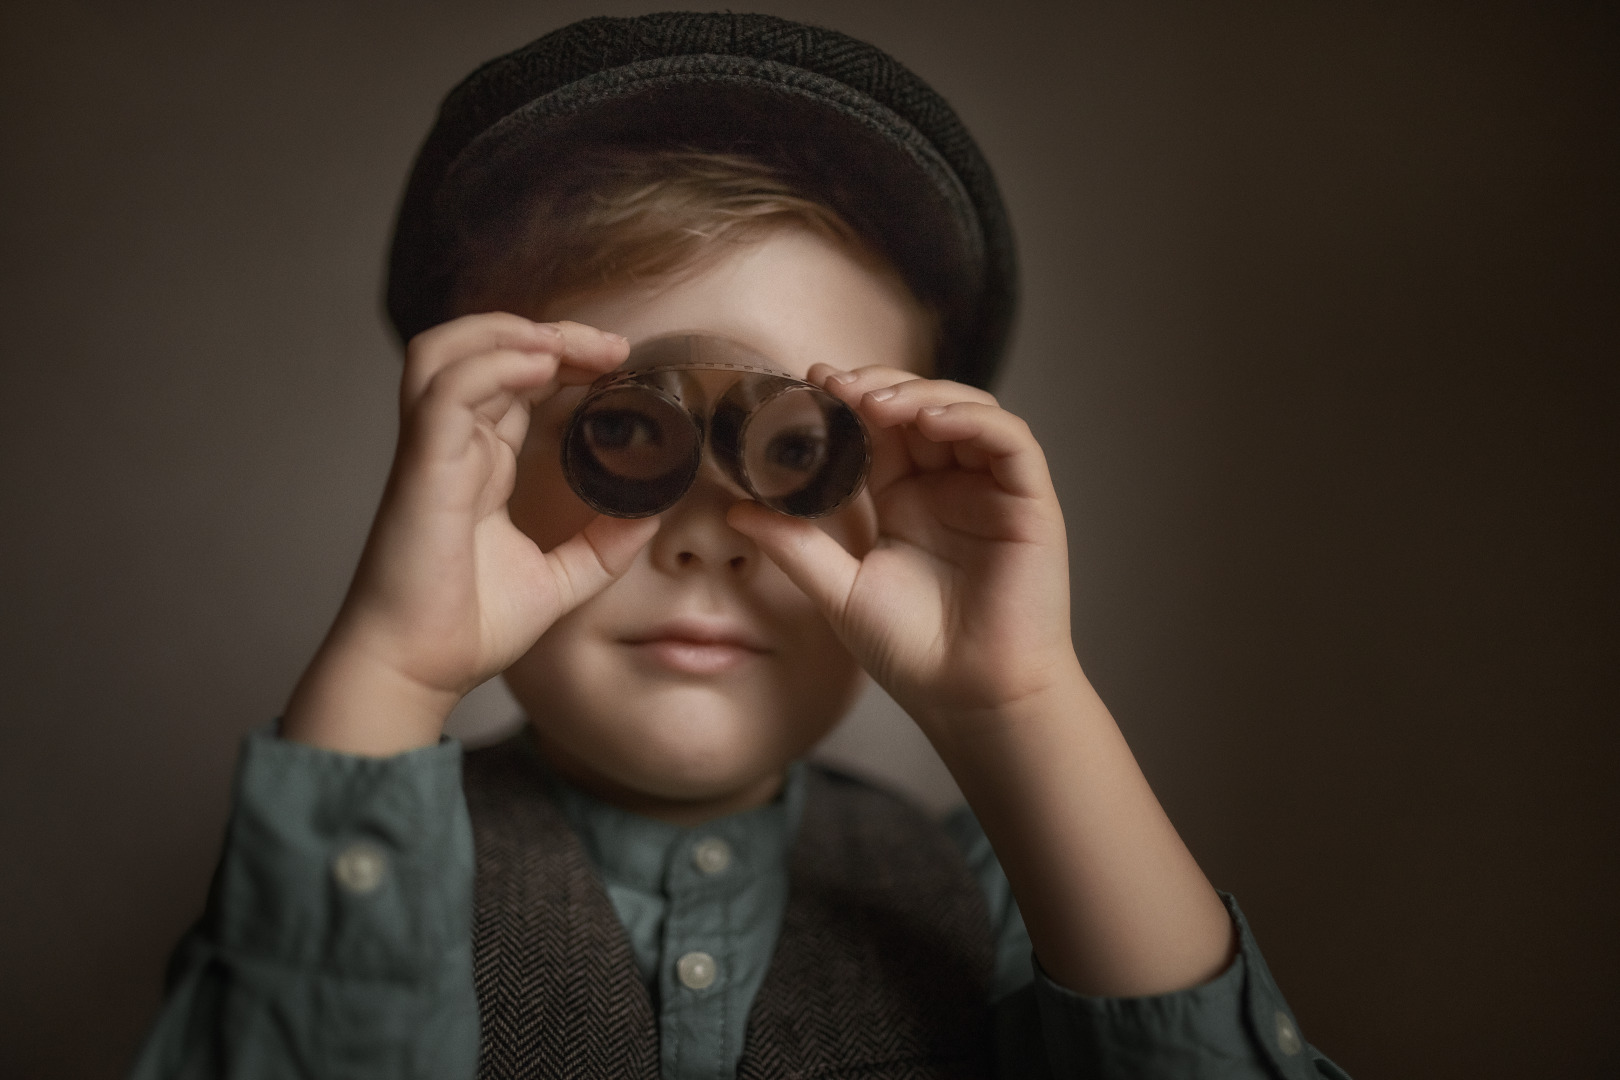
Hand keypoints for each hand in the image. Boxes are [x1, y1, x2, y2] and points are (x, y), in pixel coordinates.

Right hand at [282, 313, 658, 754]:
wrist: (417, 669)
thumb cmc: (467, 627)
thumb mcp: (561, 579)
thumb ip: (604, 544)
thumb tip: (652, 514)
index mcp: (480, 463)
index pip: (516, 381)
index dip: (563, 358)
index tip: (619, 363)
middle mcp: (453, 446)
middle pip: (486, 350)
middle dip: (550, 333)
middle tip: (612, 347)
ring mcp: (433, 451)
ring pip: (448, 350)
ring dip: (510, 332)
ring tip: (568, 345)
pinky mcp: (422, 467)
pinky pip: (447, 391)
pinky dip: (493, 365)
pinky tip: (541, 365)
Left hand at [728, 365, 1077, 741]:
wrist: (969, 699)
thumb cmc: (912, 653)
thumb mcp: (838, 590)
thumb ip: (794, 544)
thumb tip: (734, 510)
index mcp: (906, 499)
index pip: (878, 429)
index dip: (847, 400)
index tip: (807, 383)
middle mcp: (949, 485)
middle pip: (919, 406)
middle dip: (877, 386)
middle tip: (836, 385)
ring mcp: (991, 489)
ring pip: (965, 410)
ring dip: (921, 394)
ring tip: (874, 401)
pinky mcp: (1030, 501)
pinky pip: (1010, 440)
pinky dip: (973, 419)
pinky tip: (931, 421)